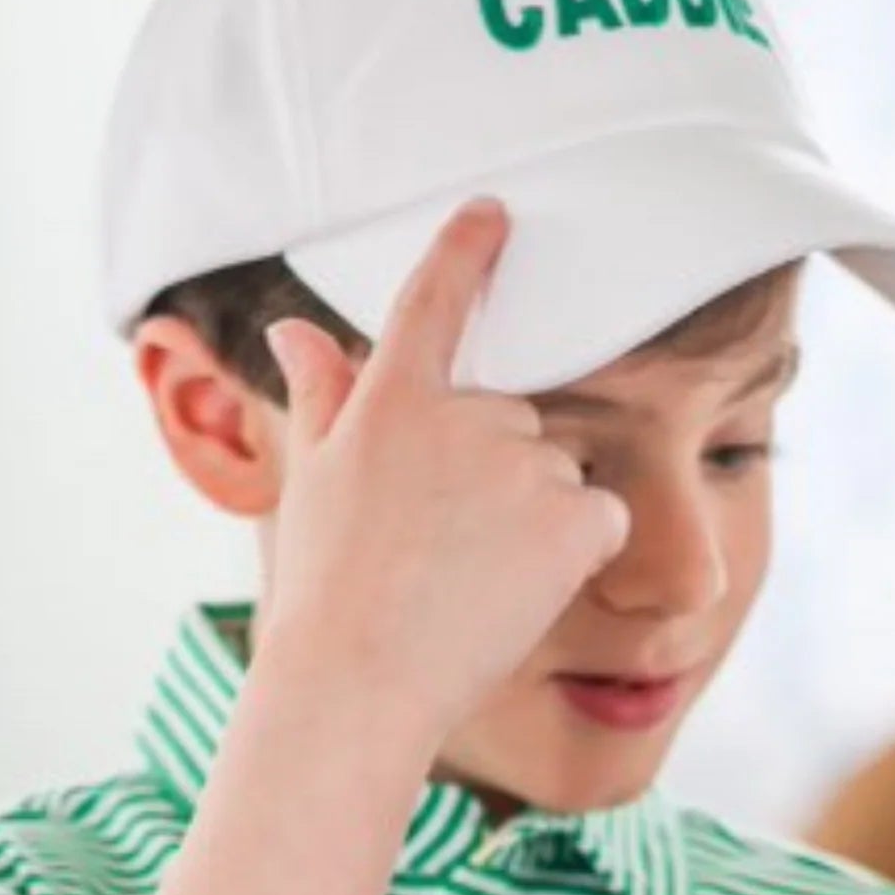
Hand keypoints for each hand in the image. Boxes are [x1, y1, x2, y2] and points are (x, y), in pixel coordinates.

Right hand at [254, 201, 630, 747]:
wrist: (358, 681)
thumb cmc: (326, 596)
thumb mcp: (311, 484)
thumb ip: (319, 397)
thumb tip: (292, 328)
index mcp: (390, 401)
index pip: (433, 303)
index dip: (466, 252)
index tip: (493, 213)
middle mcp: (462, 415)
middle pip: (514, 425)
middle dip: (497, 480)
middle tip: (445, 552)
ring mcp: (521, 461)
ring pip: (558, 476)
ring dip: (535, 523)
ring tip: (472, 582)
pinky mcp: (570, 514)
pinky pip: (603, 518)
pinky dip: (579, 553)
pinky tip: (522, 590)